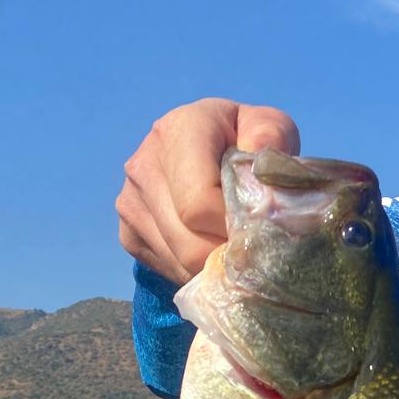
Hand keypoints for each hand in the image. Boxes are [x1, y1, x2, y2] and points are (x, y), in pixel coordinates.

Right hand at [116, 98, 300, 284]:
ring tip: (239, 250)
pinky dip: (198, 272)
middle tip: (257, 251)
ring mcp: (131, 201)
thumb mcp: (269, 126)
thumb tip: (261, 158)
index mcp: (179, 131)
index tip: (262, 230)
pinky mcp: (128, 232)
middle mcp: (145, 164)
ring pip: (181, 262)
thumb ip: (271, 134)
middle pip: (190, 243)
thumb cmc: (247, 141)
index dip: (236, 229)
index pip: (200, 205)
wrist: (209, 149)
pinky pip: (169, 269)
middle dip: (230, 255)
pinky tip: (215, 250)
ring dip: (216, 267)